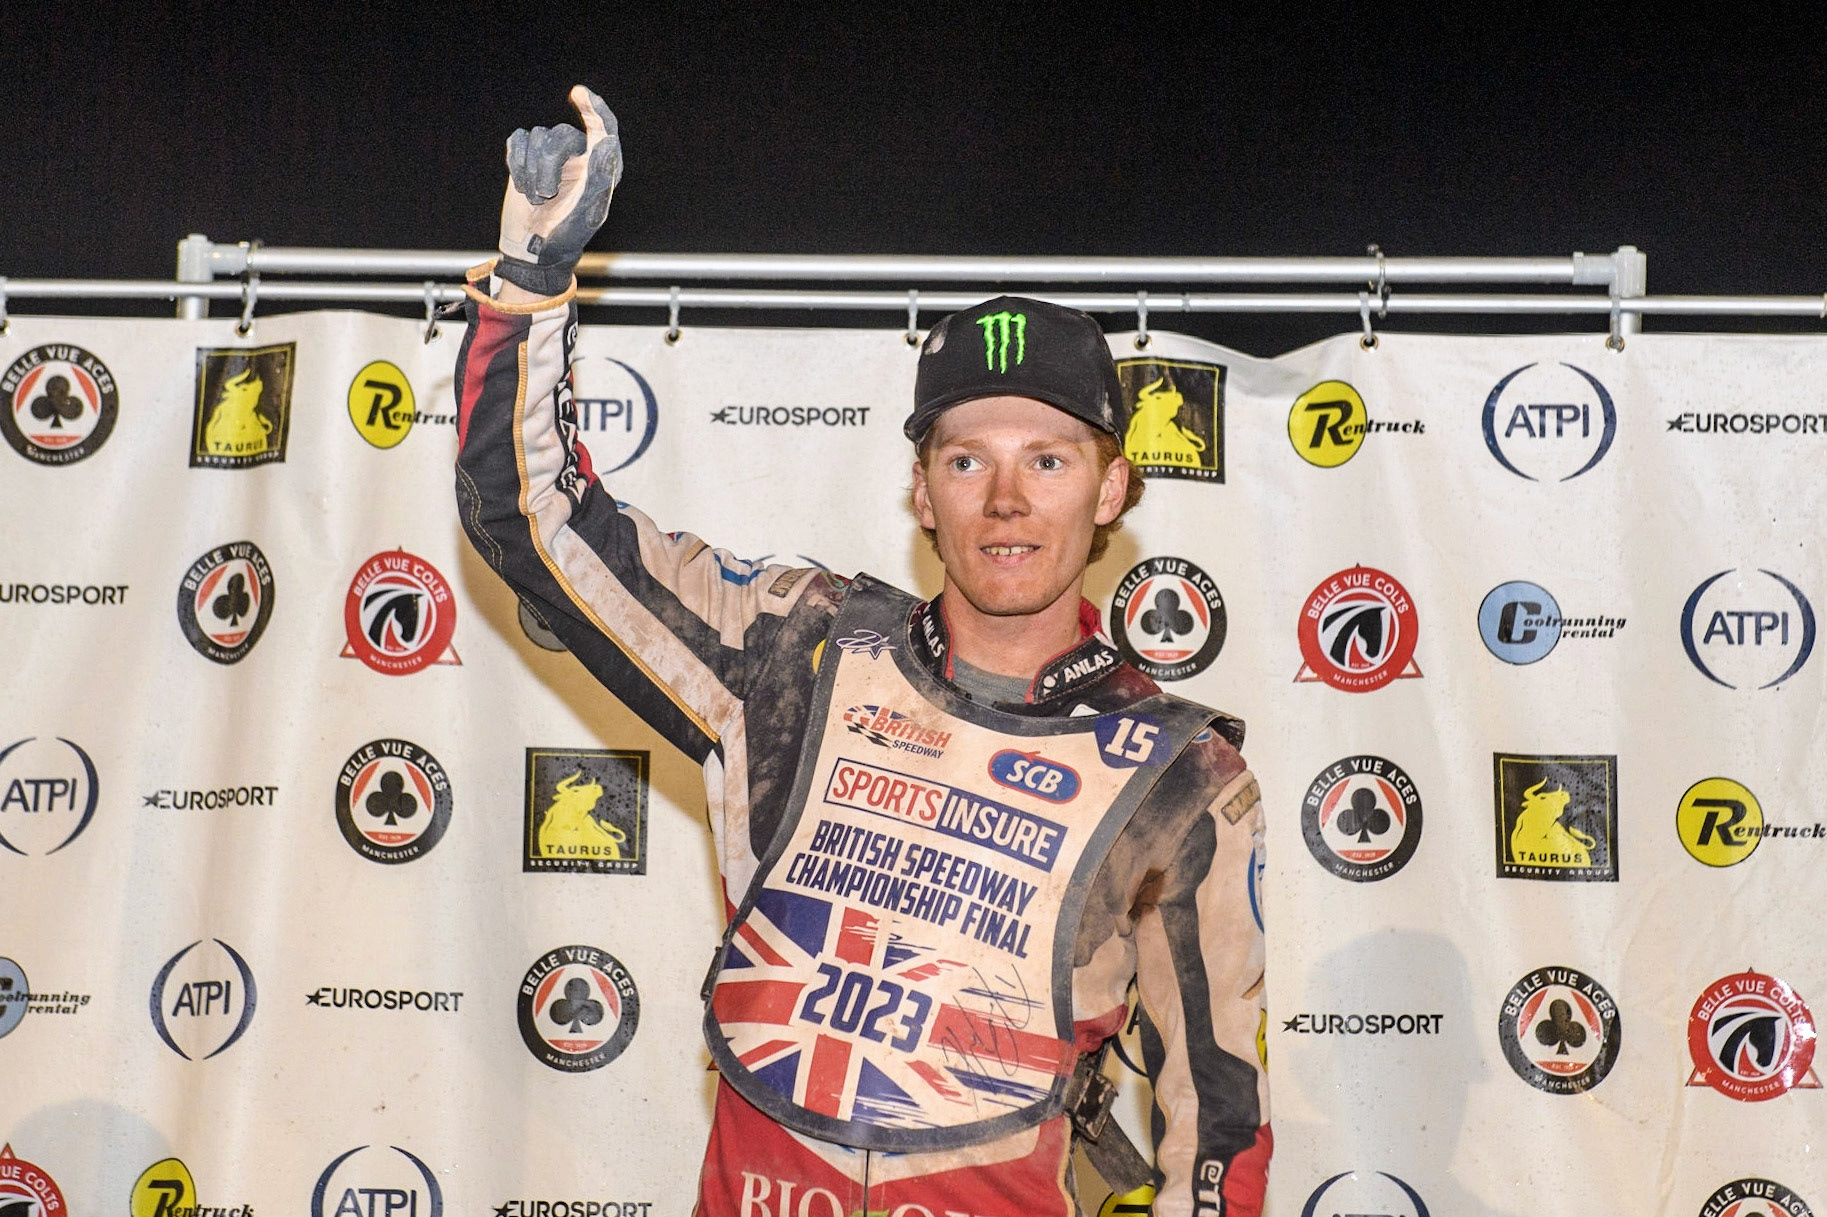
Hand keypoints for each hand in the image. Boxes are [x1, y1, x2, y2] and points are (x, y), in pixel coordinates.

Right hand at [497, 85, 623, 295]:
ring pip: (536, 137)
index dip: (594, 107)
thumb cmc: (566, 236)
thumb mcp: (587, 212)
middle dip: (547, 165)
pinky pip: (517, 140)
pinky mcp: (526, 158)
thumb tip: (608, 141)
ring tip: (536, 199)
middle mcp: (578, 156)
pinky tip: (523, 188)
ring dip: (530, 171)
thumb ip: (600, 177)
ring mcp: (550, 156)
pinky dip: (516, 165)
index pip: (604, 127)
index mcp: (601, 168)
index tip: (578, 93)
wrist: (534, 252)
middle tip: (545, 196)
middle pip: (560, 135)